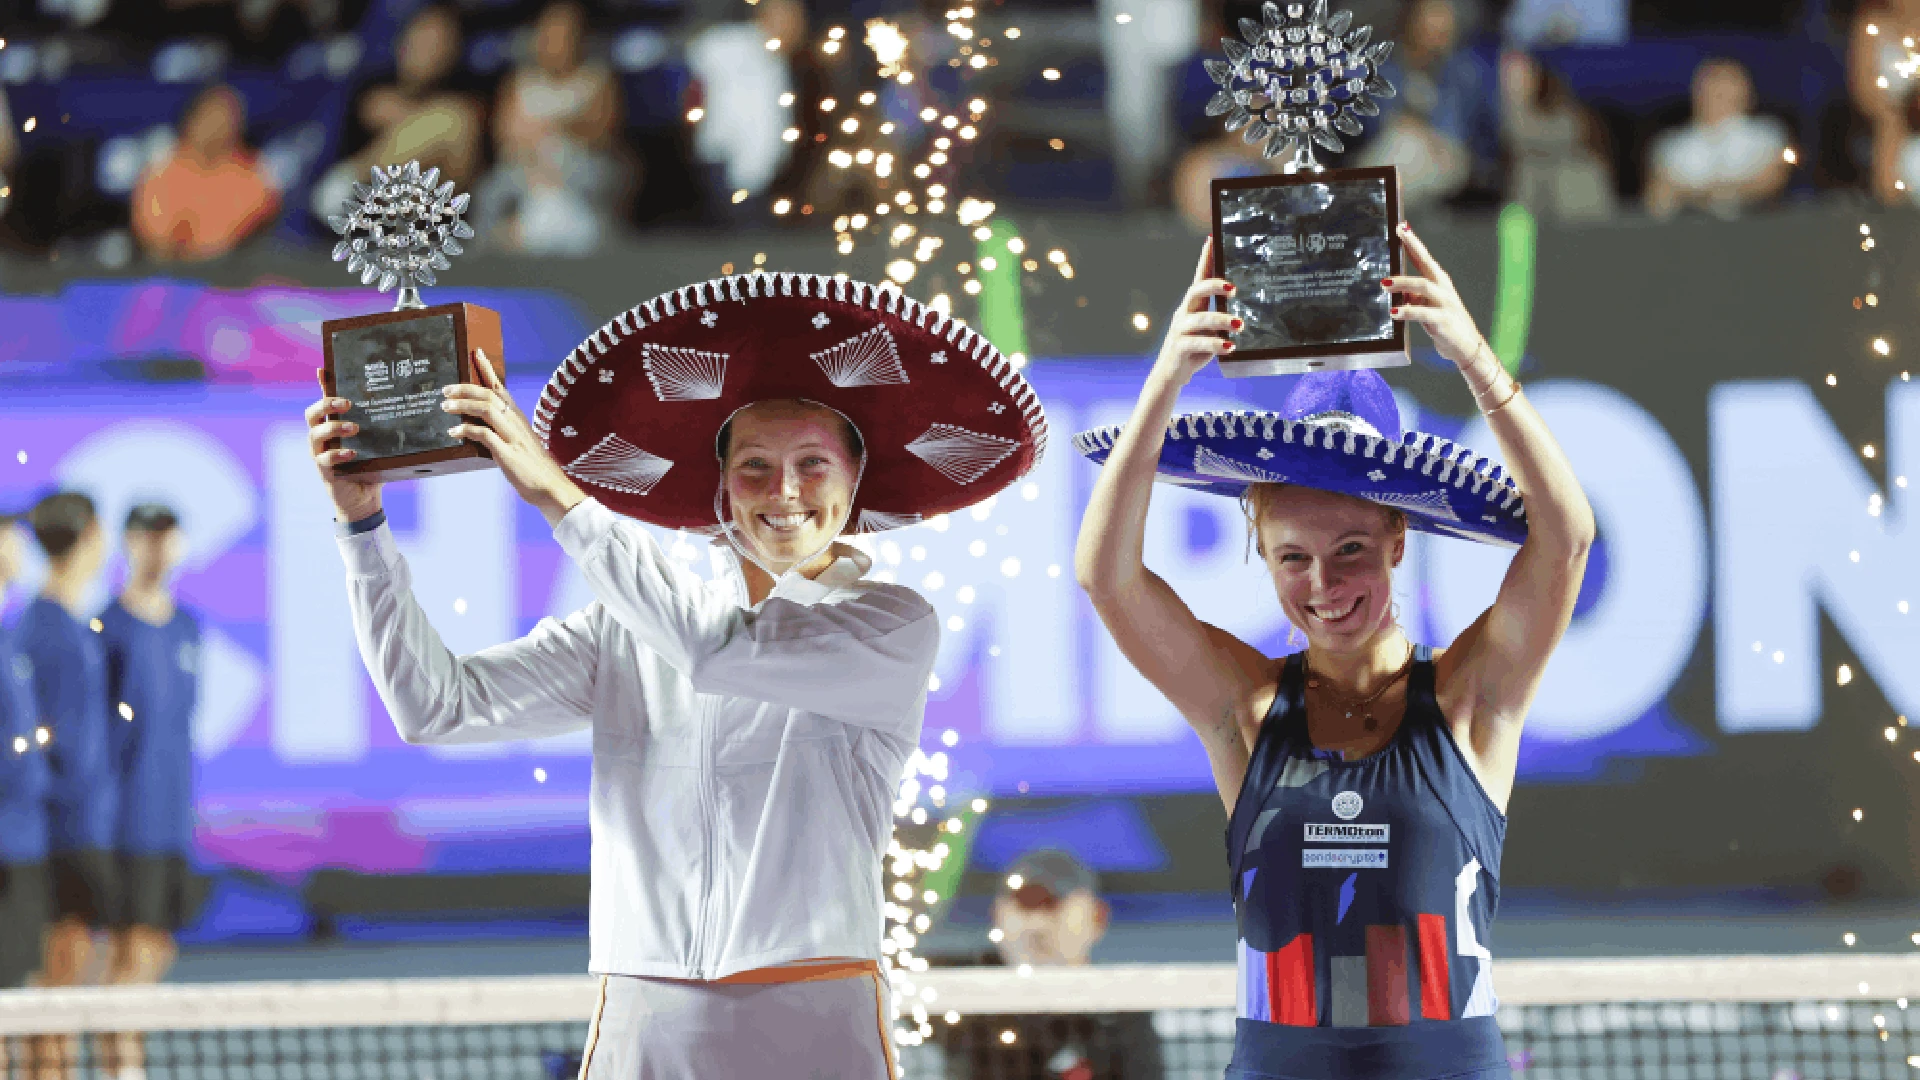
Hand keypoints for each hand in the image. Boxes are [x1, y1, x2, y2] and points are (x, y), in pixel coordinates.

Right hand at [307, 374, 387, 522]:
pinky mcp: (325, 471)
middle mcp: (321, 438)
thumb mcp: (375, 443)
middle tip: (347, 403)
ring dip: (333, 427)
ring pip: (315, 434)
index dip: (321, 385)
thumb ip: (377, 427)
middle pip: (311, 414)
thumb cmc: (369, 465)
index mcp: (331, 426)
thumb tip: (395, 404)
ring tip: (354, 428)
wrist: (364, 499)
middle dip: (326, 404)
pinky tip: (351, 453)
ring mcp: (320, 454)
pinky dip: (337, 454)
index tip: (323, 369)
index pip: (324, 401)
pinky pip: (324, 460)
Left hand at [442, 348, 587, 525]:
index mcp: (518, 418)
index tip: (476, 353)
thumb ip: (502, 433)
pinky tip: (454, 432)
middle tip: (445, 389)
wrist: (550, 487)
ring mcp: (512, 436)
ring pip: (486, 409)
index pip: (501, 388)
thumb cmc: (533, 468)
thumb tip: (478, 428)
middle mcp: (516, 422)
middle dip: (465, 388)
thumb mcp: (518, 444)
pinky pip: (484, 434)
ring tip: (445, 406)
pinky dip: (467, 430)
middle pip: (489, 395)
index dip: (488, 369)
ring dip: (463, 405)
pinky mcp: (507, 452)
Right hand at [1153, 237, 1238, 384]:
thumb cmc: (1193, 350)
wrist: (1170, 375)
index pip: (1198, 278)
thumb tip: (1241, 312)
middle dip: (1213, 286)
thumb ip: (1218, 320)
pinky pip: (1199, 343)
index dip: (1204, 259)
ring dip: (1222, 320)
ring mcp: (1180, 331)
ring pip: (1201, 319)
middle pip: (1196, 291)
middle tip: (1233, 289)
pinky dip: (1216, 345)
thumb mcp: (1207, 331)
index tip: (1212, 241)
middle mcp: (1183, 314)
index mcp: (1191, 307)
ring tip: (1240, 324)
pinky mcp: (1180, 348)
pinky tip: (1230, 347)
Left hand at [1384, 222, 1486, 368]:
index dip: (1413, 242)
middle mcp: (1443, 288)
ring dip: (1403, 283)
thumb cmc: (1445, 323)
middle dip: (1412, 248)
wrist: (1466, 346)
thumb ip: (1414, 295)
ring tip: (1384, 284)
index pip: (1424, 257)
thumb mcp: (1427, 305)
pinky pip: (1422, 313)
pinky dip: (1407, 311)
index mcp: (1439, 282)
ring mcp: (1445, 303)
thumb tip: (1396, 287)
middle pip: (1427, 263)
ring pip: (1423, 286)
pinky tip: (1394, 312)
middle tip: (1397, 236)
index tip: (1401, 226)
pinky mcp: (1442, 320)